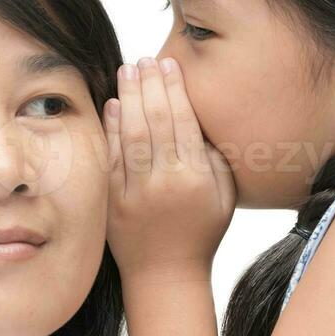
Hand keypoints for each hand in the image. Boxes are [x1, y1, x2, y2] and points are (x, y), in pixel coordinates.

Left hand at [103, 56, 235, 279]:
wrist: (165, 276)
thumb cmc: (200, 234)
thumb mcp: (223, 197)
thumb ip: (214, 158)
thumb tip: (199, 118)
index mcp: (195, 178)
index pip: (182, 122)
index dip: (174, 90)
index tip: (168, 65)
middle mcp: (164, 182)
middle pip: (154, 121)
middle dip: (149, 85)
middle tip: (145, 59)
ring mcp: (135, 191)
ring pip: (130, 135)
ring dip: (128, 98)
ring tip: (127, 70)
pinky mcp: (112, 200)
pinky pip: (110, 158)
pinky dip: (110, 129)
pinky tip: (111, 105)